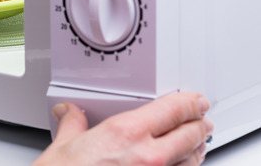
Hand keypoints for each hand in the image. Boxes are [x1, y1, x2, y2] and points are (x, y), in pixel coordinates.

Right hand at [33, 92, 212, 165]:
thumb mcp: (62, 146)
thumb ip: (73, 125)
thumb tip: (69, 113)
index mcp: (125, 133)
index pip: (174, 109)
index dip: (191, 103)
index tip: (195, 101)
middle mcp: (148, 157)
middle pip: (191, 134)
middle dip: (198, 125)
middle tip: (199, 120)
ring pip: (193, 161)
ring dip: (196, 150)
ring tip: (194, 144)